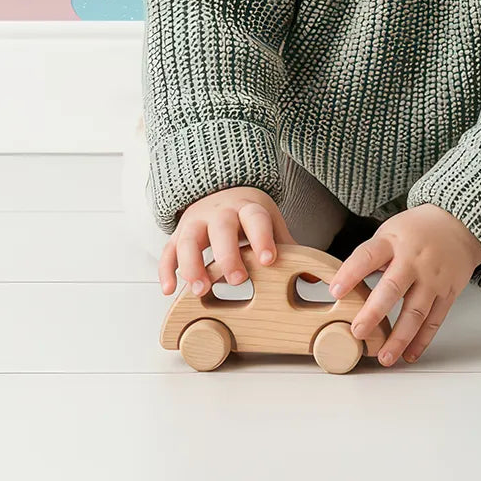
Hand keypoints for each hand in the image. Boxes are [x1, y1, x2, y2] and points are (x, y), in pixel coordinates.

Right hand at [157, 185, 297, 295]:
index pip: (256, 219)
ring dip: (193, 265)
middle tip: (238, 281)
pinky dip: (167, 270)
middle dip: (228, 255)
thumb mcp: (269, 222)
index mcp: (248, 207)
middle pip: (221, 229)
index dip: (262, 238)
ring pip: (189, 239)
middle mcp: (220, 212)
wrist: (221, 189)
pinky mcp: (178, 233)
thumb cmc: (248, 215)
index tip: (269, 259)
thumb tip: (313, 277)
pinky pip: (168, 251)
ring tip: (201, 290)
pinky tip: (171, 289)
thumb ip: (286, 247)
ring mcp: (196, 221)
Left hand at [328, 204, 480, 367]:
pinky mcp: (448, 292)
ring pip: (416, 311)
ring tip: (384, 357)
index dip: (350, 274)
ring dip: (399, 338)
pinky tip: (409, 354)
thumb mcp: (390, 232)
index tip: (335, 292)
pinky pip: (435, 320)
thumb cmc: (417, 230)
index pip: (368, 257)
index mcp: (394, 242)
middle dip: (374, 312)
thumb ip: (372, 258)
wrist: (458, 223)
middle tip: (358, 332)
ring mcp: (433, 278)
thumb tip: (344, 286)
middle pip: (393, 288)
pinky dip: (422, 340)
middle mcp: (414, 260)